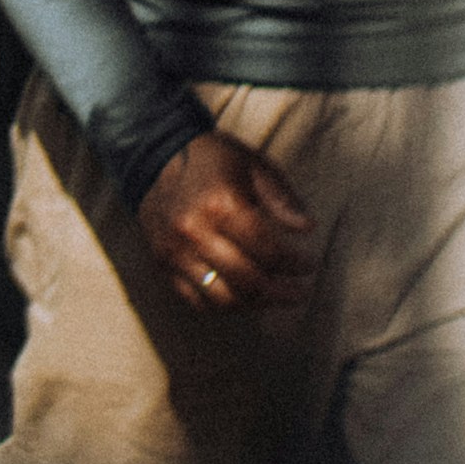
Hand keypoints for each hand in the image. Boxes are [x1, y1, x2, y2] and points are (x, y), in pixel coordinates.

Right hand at [138, 127, 315, 317]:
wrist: (155, 158)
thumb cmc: (213, 160)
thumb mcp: (252, 165)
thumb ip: (281, 198)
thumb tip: (308, 228)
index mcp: (221, 203)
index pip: (266, 250)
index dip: (294, 263)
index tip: (309, 264)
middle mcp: (195, 231)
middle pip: (247, 279)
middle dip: (281, 292)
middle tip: (300, 292)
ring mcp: (176, 251)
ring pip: (223, 298)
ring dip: (255, 304)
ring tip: (275, 298)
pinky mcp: (164, 264)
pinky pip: (197, 300)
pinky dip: (225, 306)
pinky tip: (244, 298)